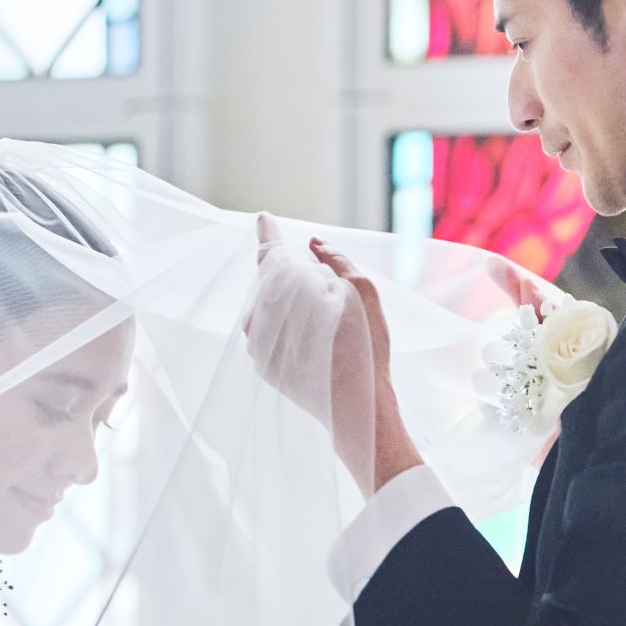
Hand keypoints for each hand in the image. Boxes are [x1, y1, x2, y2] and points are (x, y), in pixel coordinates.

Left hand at [243, 222, 418, 489]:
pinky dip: (285, 326)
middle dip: (287, 274)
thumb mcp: (363, 293)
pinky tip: (312, 336)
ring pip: (266, 309)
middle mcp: (263, 316)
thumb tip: (315, 244)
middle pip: (268, 283)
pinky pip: (269, 334)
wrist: (354, 407)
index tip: (264, 218)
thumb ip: (337, 261)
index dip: (269, 232)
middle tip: (316, 281)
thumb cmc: (365, 349)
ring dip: (285, 302)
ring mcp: (259, 344)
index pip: (271, 253)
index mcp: (285, 292)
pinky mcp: (264, 366)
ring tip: (318, 313)